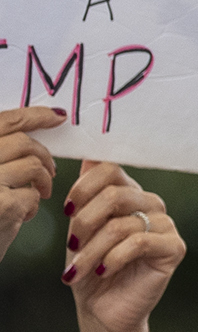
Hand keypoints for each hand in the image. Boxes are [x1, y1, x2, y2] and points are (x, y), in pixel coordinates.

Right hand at [0, 104, 61, 266]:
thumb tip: (33, 131)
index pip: (2, 122)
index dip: (33, 116)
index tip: (57, 116)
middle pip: (22, 143)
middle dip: (43, 155)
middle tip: (49, 171)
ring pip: (32, 167)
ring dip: (42, 182)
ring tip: (36, 195)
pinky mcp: (1, 205)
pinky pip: (32, 194)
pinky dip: (33, 205)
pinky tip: (20, 216)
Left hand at [65, 163, 183, 331]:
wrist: (102, 308)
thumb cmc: (90, 267)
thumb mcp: (81, 229)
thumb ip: (88, 195)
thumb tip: (89, 156)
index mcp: (130, 194)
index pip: (110, 169)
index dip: (83, 187)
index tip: (67, 210)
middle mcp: (151, 204)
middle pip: (115, 195)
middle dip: (84, 223)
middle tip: (72, 247)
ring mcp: (165, 225)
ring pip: (121, 223)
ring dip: (92, 249)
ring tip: (79, 269)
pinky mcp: (174, 248)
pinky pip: (138, 243)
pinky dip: (112, 258)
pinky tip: (102, 271)